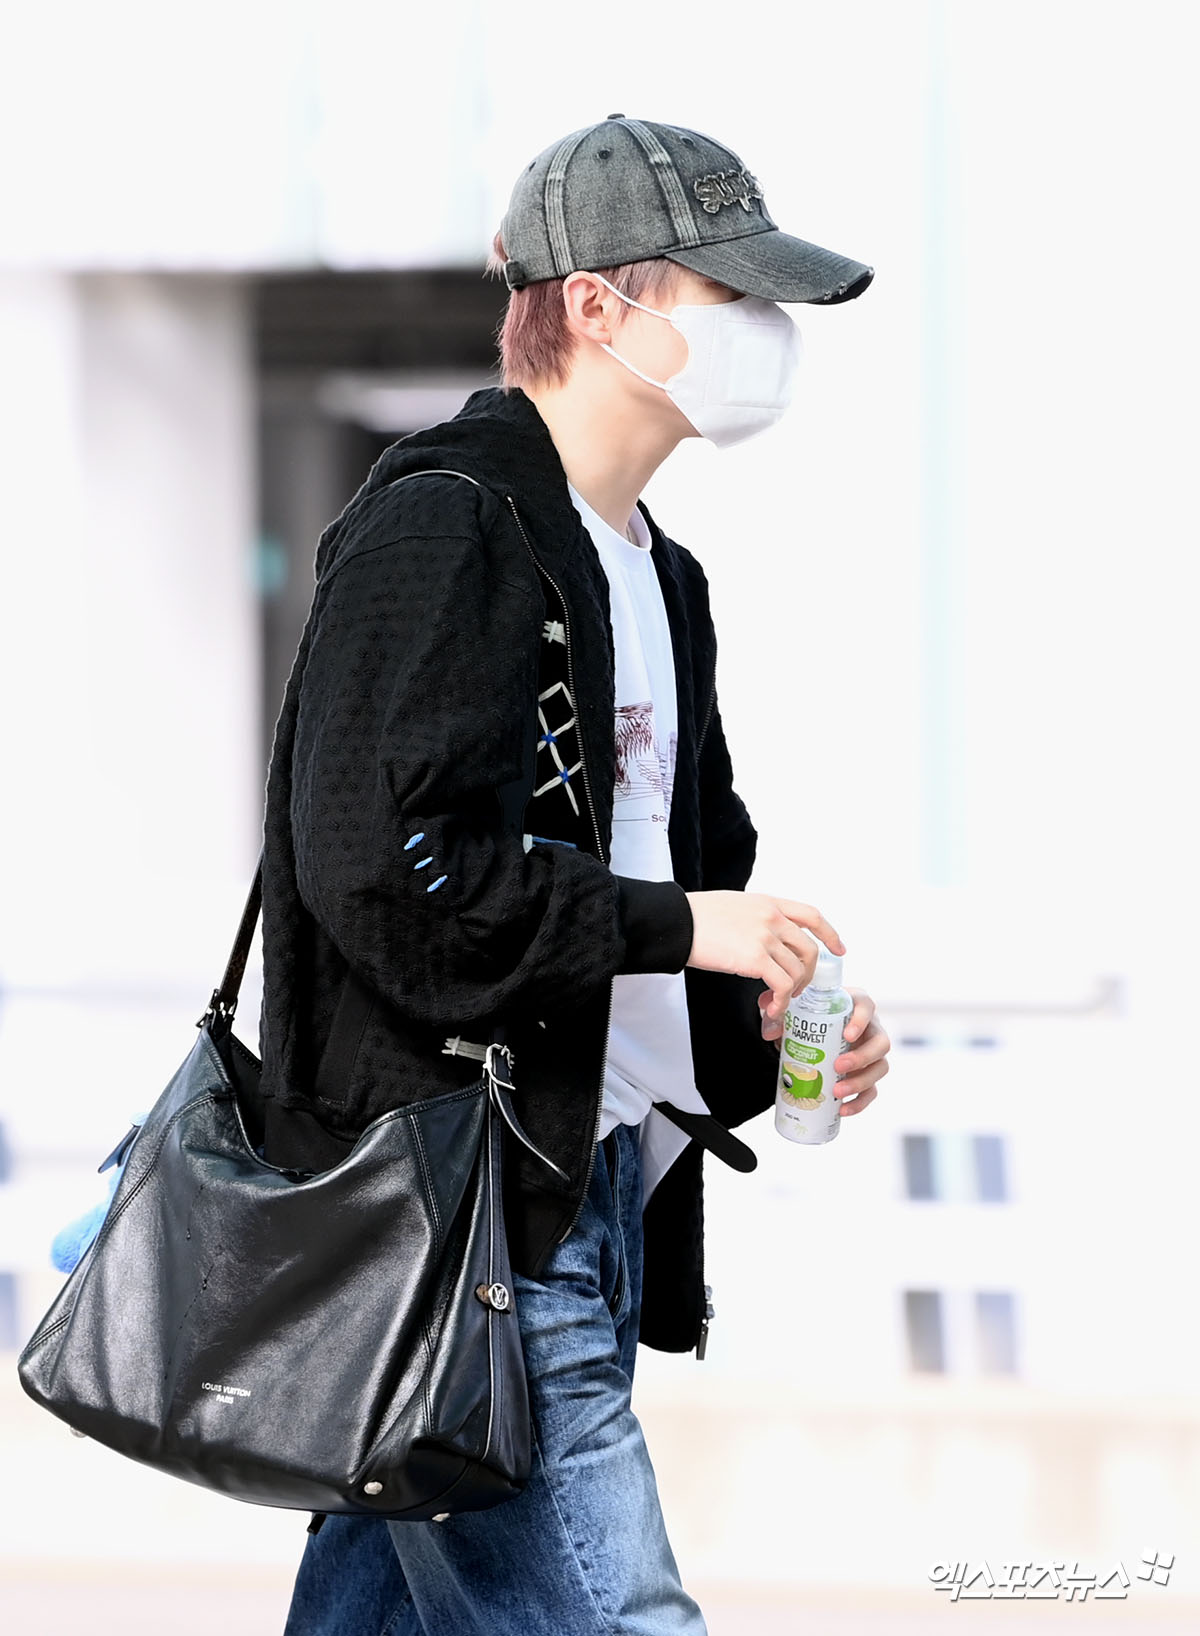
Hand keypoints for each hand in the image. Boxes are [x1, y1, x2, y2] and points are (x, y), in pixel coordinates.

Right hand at [684, 891, 845, 1023]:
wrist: (677, 922)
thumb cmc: (697, 916)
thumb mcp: (735, 905)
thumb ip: (757, 917)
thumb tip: (765, 938)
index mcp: (769, 903)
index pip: (812, 915)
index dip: (830, 934)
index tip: (839, 949)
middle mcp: (772, 917)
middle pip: (810, 949)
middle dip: (809, 974)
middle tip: (797, 988)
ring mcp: (765, 937)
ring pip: (798, 970)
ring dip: (792, 992)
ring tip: (777, 1002)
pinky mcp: (755, 958)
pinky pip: (782, 984)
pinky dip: (781, 1001)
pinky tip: (771, 1007)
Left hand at [759, 985, 889, 1117]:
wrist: (807, 1036)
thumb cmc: (807, 1018)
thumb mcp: (790, 1012)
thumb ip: (777, 1015)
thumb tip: (770, 1032)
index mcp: (855, 1007)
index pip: (867, 1006)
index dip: (862, 1020)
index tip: (847, 1035)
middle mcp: (869, 1029)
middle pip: (881, 1042)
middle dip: (862, 1057)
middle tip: (838, 1066)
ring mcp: (871, 1054)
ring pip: (880, 1068)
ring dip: (861, 1082)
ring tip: (837, 1092)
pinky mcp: (867, 1075)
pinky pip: (872, 1090)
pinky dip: (860, 1103)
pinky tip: (843, 1110)